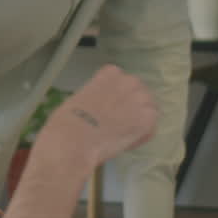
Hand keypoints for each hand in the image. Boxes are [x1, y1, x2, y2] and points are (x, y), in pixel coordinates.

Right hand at [34, 65, 156, 171]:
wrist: (74, 140)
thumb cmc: (67, 122)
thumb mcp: (79, 98)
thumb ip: (96, 96)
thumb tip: (100, 108)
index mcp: (111, 73)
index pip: (122, 80)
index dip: (116, 97)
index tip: (108, 109)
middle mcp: (129, 81)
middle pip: (138, 92)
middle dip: (131, 106)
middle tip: (118, 124)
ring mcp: (140, 100)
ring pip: (148, 109)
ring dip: (138, 120)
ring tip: (122, 135)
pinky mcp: (147, 120)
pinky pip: (151, 128)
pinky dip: (141, 137)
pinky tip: (125, 144)